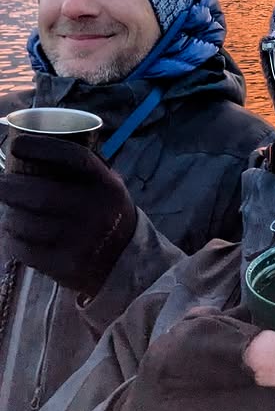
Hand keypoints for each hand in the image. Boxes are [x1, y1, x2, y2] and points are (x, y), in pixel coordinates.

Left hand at [0, 134, 135, 295]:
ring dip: (9, 216)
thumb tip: (38, 147)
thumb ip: (85, 170)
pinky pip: (25, 250)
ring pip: (28, 223)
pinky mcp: (67, 265)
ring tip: (7, 211)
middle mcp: (97, 211)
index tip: (17, 145)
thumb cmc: (108, 214)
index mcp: (108, 186)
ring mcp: (82, 240)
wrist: (127, 259)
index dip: (42, 148)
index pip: (74, 158)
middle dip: (9, 186)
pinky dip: (12, 240)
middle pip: (41, 194)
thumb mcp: (109, 187)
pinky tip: (12, 234)